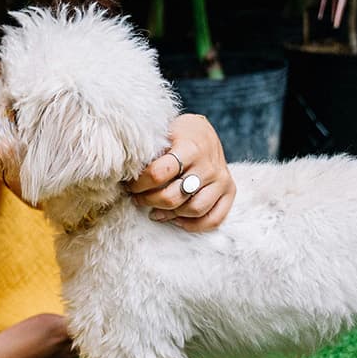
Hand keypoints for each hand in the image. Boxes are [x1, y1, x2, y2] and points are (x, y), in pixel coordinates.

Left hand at [127, 113, 234, 231]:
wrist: (204, 132)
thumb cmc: (178, 134)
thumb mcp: (164, 133)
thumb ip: (150, 152)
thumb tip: (126, 173)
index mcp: (190, 148)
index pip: (158, 174)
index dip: (139, 184)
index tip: (131, 184)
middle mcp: (208, 166)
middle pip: (174, 196)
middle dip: (149, 201)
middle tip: (138, 198)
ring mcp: (221, 180)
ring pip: (193, 209)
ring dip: (168, 214)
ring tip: (154, 210)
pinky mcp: (230, 191)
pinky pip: (214, 219)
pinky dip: (193, 225)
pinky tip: (175, 218)